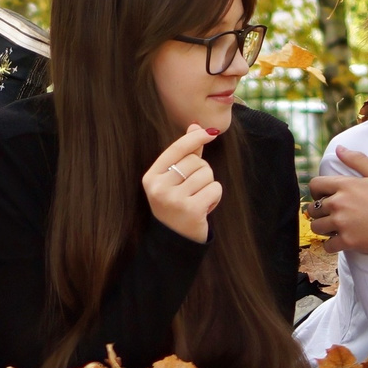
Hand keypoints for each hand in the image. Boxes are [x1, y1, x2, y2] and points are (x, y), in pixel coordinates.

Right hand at [143, 125, 222, 243]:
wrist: (174, 241)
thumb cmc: (175, 205)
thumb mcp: (174, 180)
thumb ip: (184, 154)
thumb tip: (195, 126)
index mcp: (151, 177)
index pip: (177, 149)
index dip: (195, 138)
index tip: (210, 133)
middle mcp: (159, 187)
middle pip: (195, 161)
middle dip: (202, 172)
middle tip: (193, 190)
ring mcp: (174, 200)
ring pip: (207, 174)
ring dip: (209, 185)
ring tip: (198, 199)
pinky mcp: (191, 210)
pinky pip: (215, 189)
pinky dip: (215, 197)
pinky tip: (204, 207)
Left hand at [307, 149, 367, 255]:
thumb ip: (358, 160)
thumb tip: (339, 149)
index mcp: (346, 185)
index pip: (315, 185)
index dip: (317, 191)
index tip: (324, 196)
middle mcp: (339, 204)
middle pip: (313, 208)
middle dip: (320, 211)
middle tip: (333, 214)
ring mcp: (342, 224)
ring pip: (317, 227)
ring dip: (324, 228)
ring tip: (336, 227)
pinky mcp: (347, 242)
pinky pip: (327, 246)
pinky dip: (331, 245)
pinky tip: (341, 241)